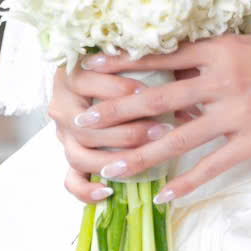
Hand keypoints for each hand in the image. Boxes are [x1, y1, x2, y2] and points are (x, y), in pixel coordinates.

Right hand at [50, 59, 202, 204]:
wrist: (92, 76)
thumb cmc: (126, 62)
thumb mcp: (136, 58)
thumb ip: (153, 66)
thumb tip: (188, 89)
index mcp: (71, 75)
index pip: (89, 83)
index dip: (121, 89)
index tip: (152, 92)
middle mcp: (61, 107)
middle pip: (87, 127)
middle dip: (128, 131)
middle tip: (162, 131)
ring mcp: (62, 135)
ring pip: (79, 156)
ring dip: (114, 159)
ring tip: (146, 158)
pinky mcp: (70, 155)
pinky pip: (70, 181)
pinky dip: (86, 190)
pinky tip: (108, 192)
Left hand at [70, 33, 250, 202]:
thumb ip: (215, 59)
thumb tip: (179, 80)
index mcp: (220, 48)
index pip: (161, 56)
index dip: (123, 62)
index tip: (89, 68)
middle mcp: (223, 78)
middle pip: (156, 97)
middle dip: (114, 110)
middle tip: (79, 120)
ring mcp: (237, 112)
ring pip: (177, 136)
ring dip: (140, 155)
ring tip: (110, 169)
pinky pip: (211, 166)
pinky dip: (186, 182)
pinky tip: (164, 196)